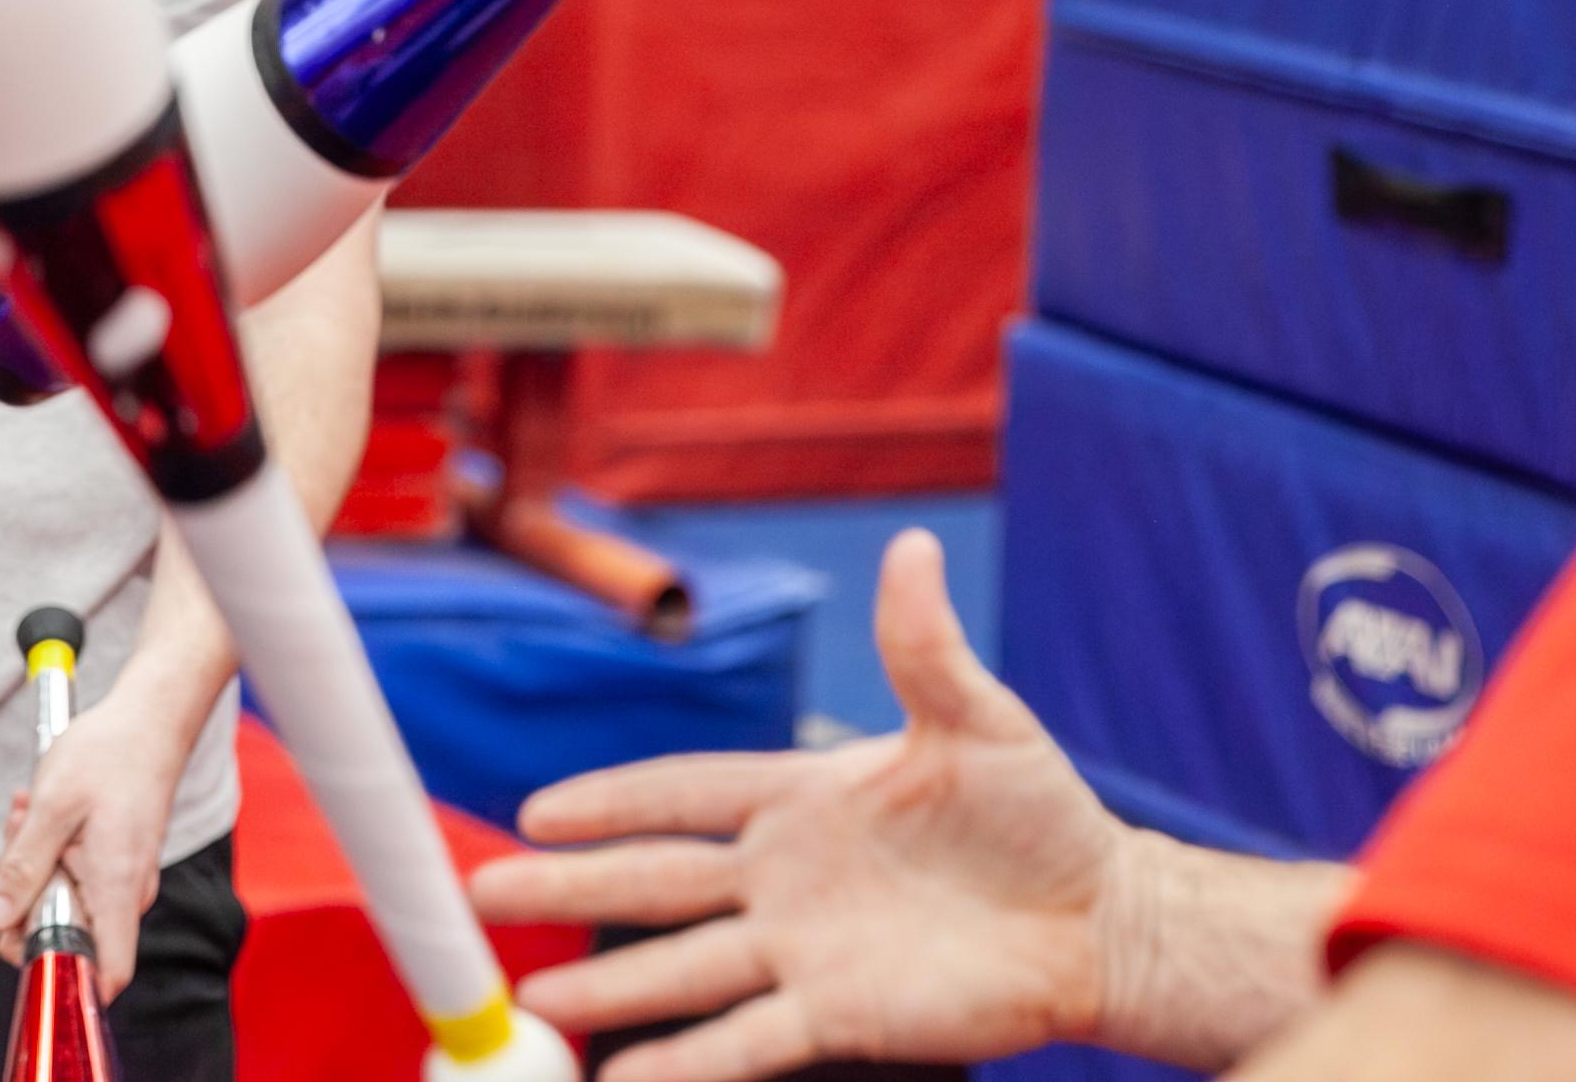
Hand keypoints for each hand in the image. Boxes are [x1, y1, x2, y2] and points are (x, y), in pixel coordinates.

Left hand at [0, 673, 195, 999]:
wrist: (150, 717)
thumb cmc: (109, 752)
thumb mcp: (51, 805)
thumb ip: (23, 867)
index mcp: (117, 885)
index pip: (108, 972)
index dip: (68, 979)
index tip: (24, 951)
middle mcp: (128, 892)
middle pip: (69, 933)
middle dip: (27, 896)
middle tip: (13, 840)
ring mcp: (124, 878)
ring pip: (66, 899)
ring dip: (34, 864)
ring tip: (26, 812)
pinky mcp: (117, 862)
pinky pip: (76, 876)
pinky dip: (51, 850)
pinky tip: (39, 811)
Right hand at [467, 531, 1144, 1081]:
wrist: (1096, 920)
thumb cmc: (1037, 814)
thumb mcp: (977, 720)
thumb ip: (924, 646)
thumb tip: (910, 548)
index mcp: (804, 797)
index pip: (686, 792)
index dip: (612, 799)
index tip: (537, 810)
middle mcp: (785, 876)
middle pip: (655, 881)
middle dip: (567, 887)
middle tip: (479, 895)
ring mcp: (804, 949)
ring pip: (683, 967)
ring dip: (607, 985)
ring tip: (527, 1002)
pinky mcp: (838, 1015)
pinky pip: (746, 1041)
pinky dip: (684, 1062)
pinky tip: (622, 1076)